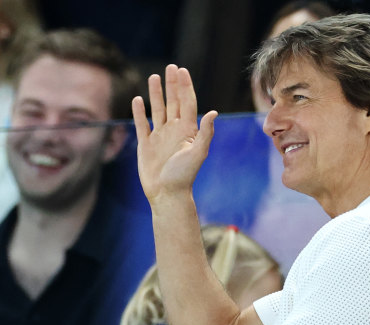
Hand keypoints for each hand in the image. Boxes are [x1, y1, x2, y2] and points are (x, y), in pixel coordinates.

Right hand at [132, 65, 217, 202]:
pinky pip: (142, 124)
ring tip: (154, 77)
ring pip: (158, 110)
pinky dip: (139, 112)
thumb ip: (205, 133)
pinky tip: (138, 99)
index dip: (185, 87)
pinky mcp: (146, 145)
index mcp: (188, 131)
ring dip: (156, 94)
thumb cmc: (184, 176)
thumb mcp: (198, 153)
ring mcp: (160, 136)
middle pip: (173, 102)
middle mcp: (174, 130)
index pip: (187, 103)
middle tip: (171, 67)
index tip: (183, 70)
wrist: (167, 194)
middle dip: (172, 85)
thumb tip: (213, 113)